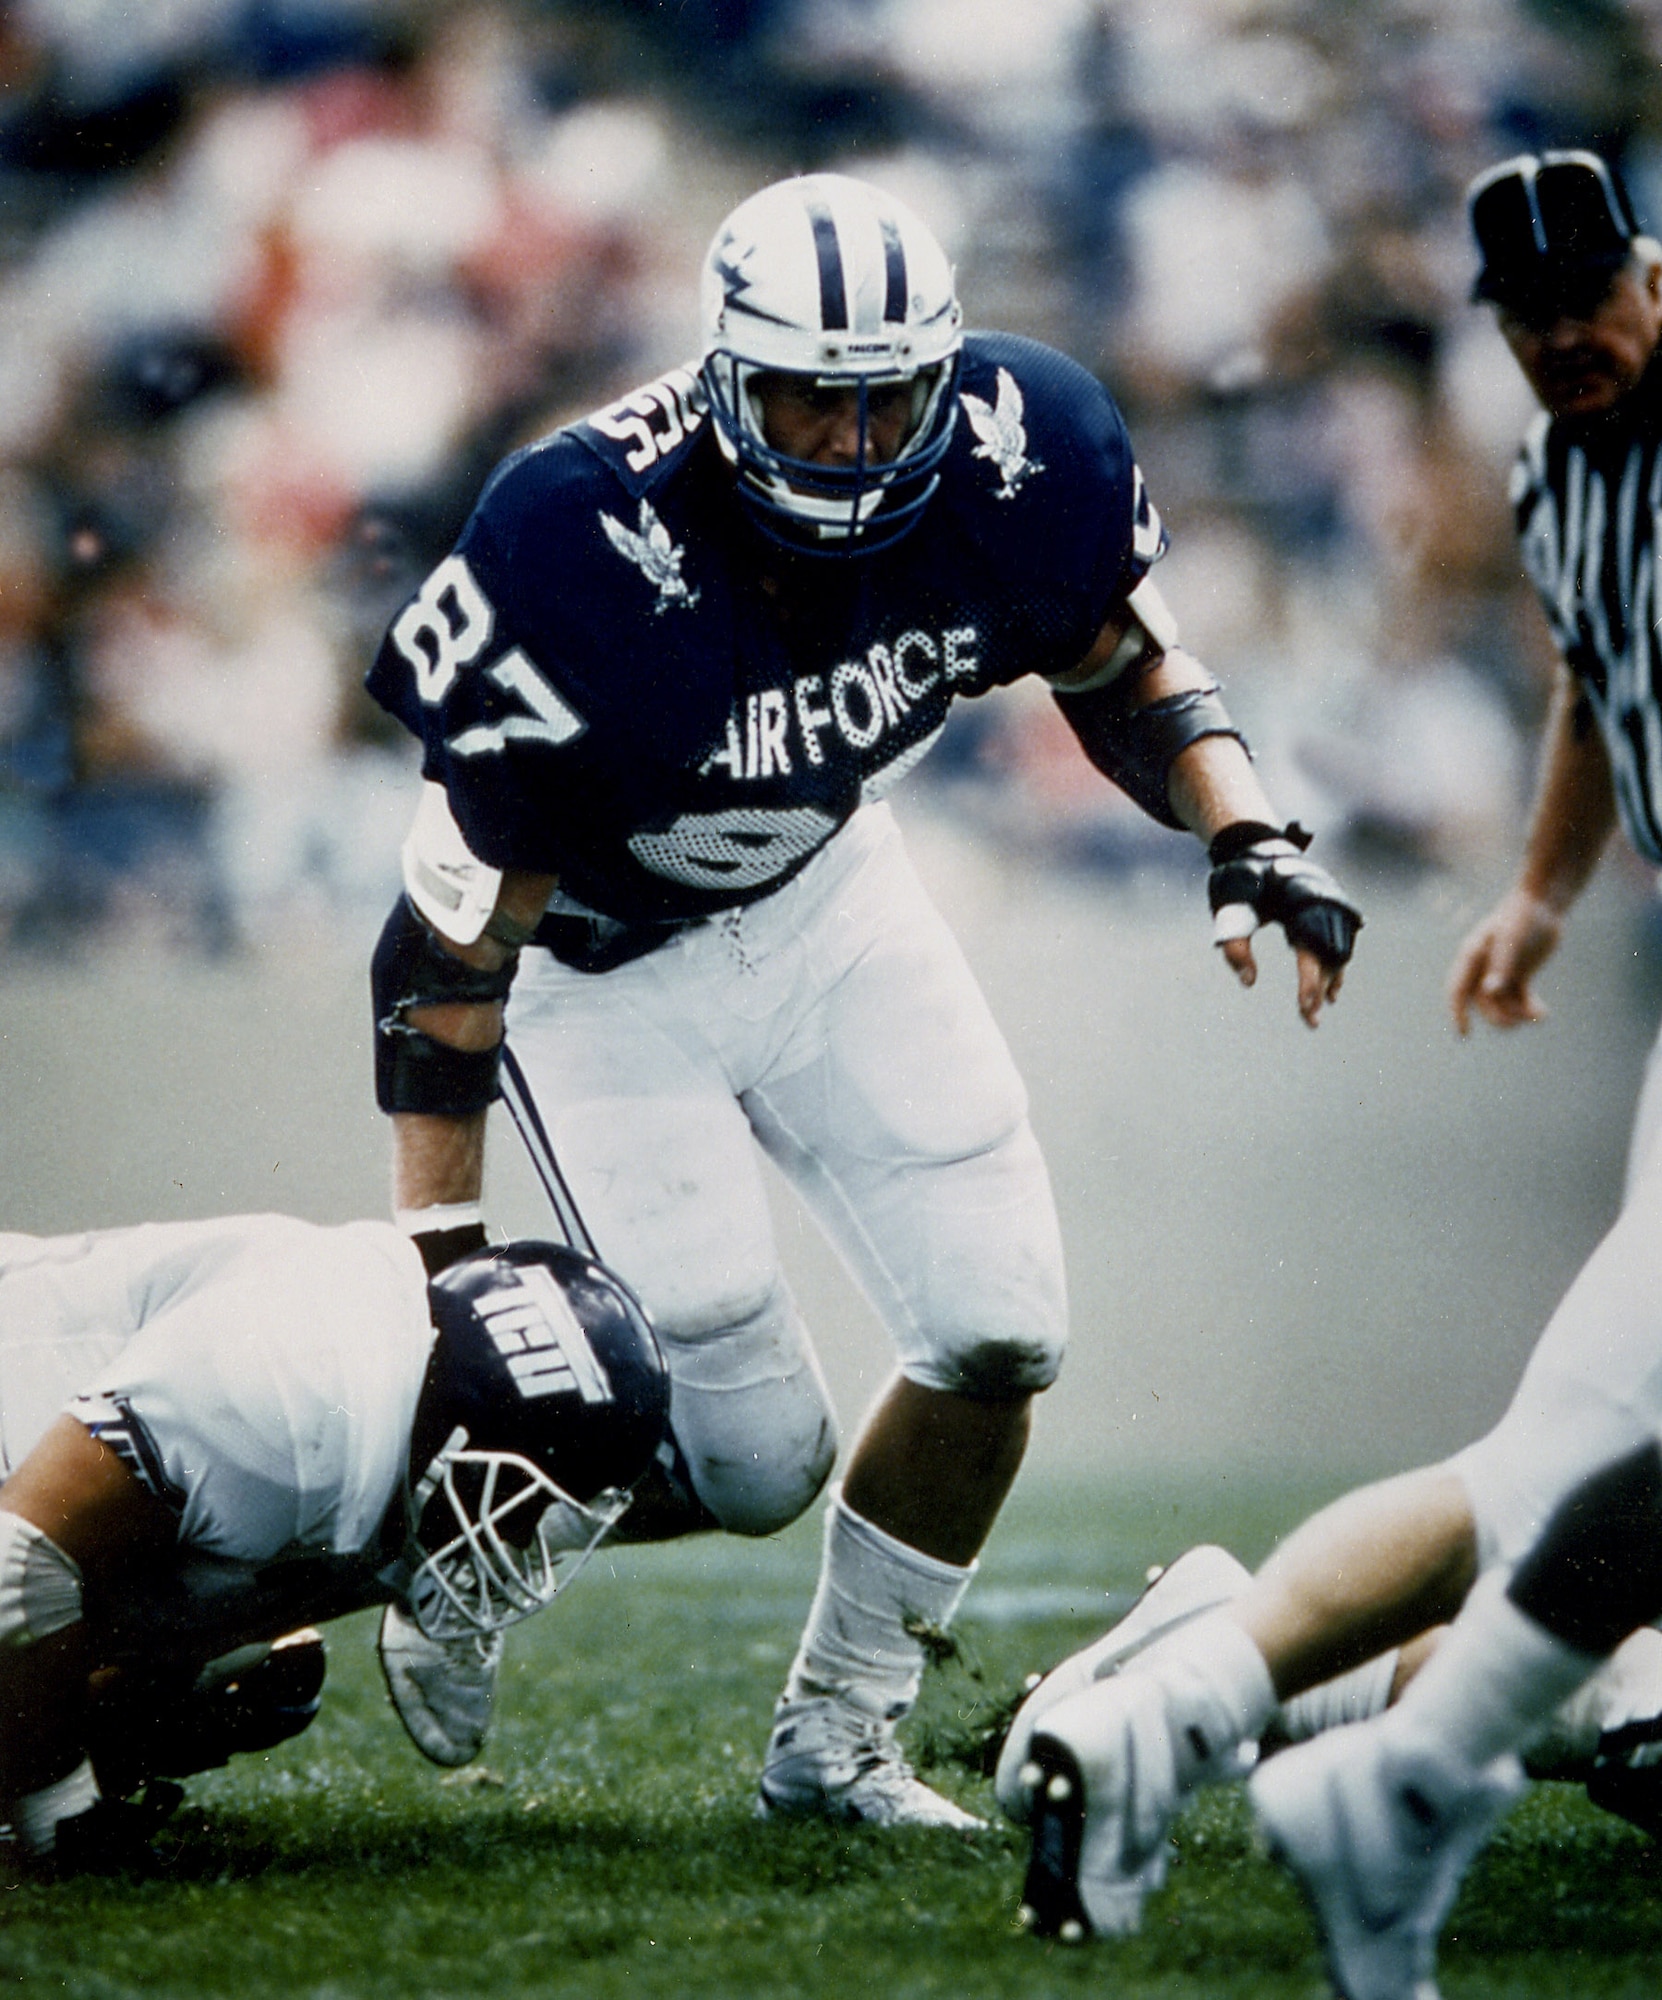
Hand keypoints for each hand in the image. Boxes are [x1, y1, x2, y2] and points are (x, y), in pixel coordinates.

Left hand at [1208, 824, 1361, 1029]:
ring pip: (1340, 949)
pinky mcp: (1331, 907)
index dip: (1310, 981)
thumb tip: (1248, 982)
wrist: (1259, 846)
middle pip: (1331, 954)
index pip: (1312, 949)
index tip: (1305, 1007)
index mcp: (1301, 900)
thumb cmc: (1241, 879)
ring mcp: (1332, 902)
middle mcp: (1324, 901)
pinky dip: (1335, 965)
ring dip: (1331, 979)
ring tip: (1318, 1007)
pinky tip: (1330, 990)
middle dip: (1321, 987)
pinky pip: (1340, 941)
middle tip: (1309, 1020)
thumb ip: (1234, 944)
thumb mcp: (1229, 908)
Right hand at [1448, 889, 1562, 1034]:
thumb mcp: (1512, 939)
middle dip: (1498, 1016)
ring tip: (1539, 1014)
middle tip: (1519, 1021)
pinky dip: (1529, 1009)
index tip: (1464, 1033)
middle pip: (1482, 1003)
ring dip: (1517, 1014)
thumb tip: (1489, 991)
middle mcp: (1482, 967)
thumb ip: (1501, 965)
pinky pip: (1519, 999)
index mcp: (1472, 956)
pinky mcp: (1518, 974)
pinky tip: (1543, 1013)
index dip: (1457, 1013)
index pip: (1456, 990)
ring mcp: (1500, 971)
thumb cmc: (1523, 916)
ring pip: (1502, 1004)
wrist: (1544, 902)